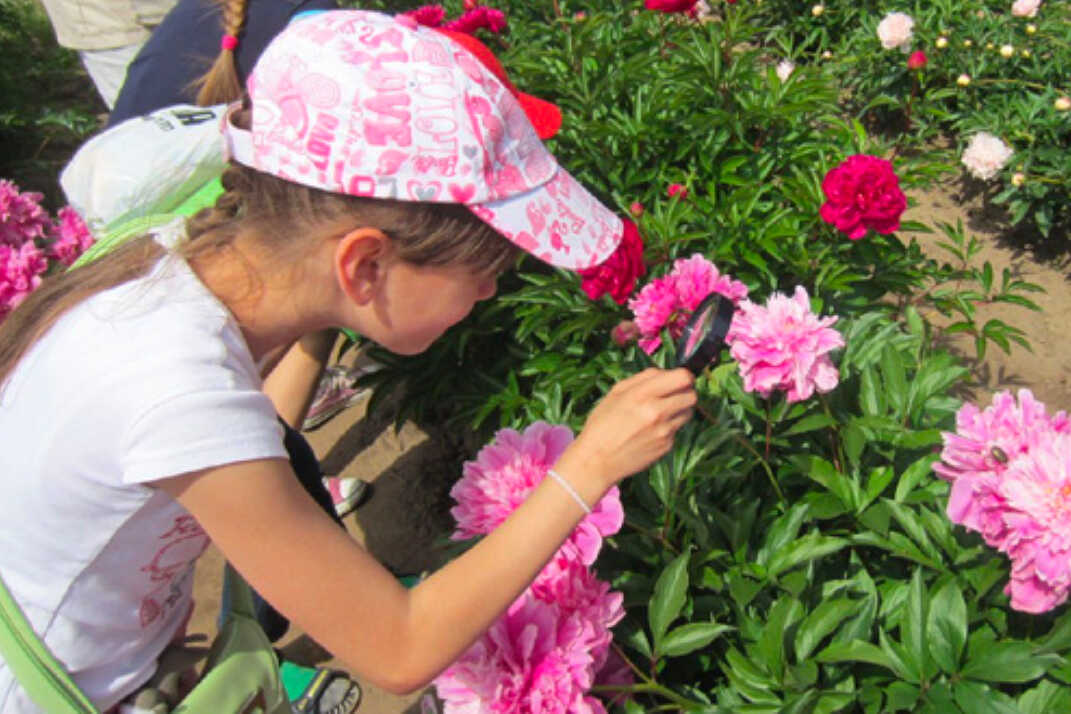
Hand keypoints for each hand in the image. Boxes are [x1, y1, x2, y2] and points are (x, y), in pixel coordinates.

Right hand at [558, 368, 695, 491]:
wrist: (597, 460)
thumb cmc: (602, 424)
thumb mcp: (616, 393)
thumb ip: (642, 378)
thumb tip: (664, 373)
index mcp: (642, 394)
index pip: (682, 377)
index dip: (685, 376)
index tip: (681, 379)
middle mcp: (656, 411)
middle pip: (692, 395)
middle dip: (685, 393)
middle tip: (674, 395)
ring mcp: (664, 430)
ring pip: (689, 413)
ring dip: (680, 409)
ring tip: (662, 413)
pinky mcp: (667, 446)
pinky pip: (677, 429)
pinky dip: (669, 427)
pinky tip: (651, 431)